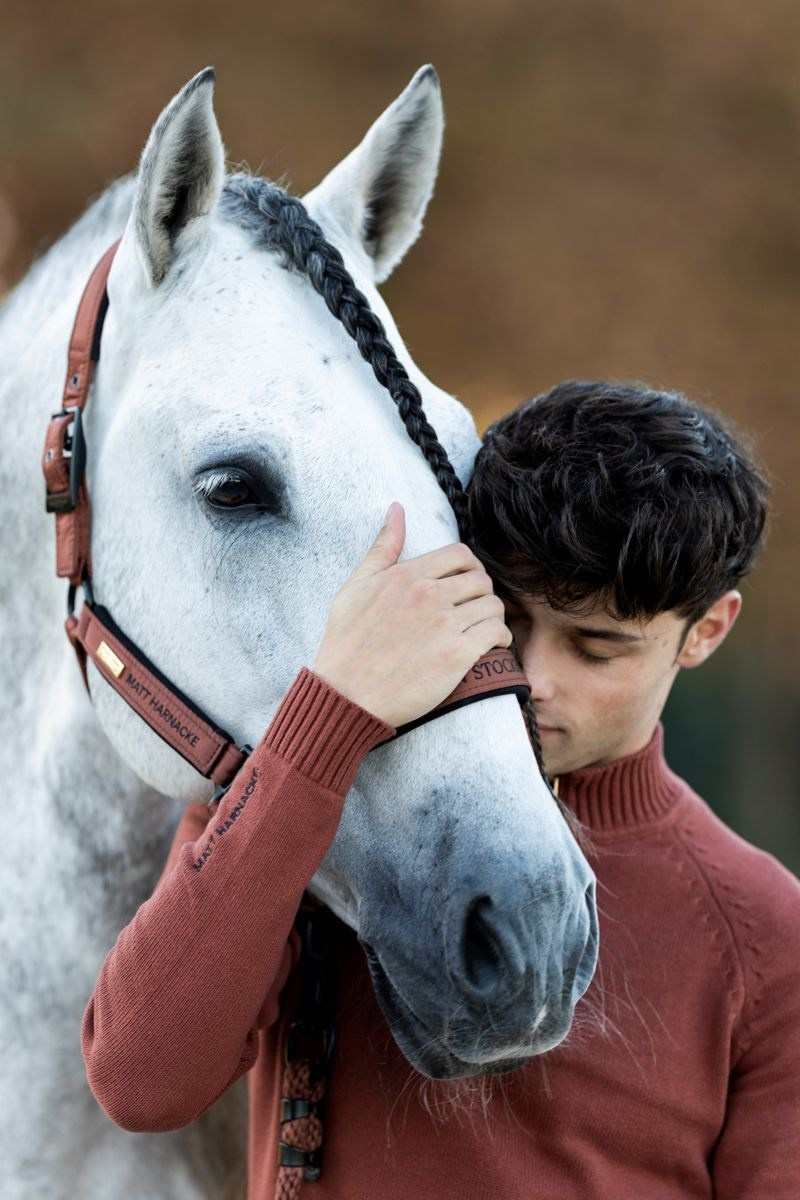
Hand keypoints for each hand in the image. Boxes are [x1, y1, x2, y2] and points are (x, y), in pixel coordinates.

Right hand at [313, 503, 511, 726]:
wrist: (347, 695)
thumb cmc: (347, 643)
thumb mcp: (356, 587)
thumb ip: (382, 548)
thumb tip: (396, 509)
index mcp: (407, 576)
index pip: (460, 554)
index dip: (470, 566)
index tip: (466, 582)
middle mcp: (428, 595)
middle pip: (481, 579)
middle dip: (481, 592)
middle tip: (473, 608)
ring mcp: (444, 625)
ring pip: (493, 605)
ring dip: (492, 616)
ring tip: (481, 628)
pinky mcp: (456, 655)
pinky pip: (496, 633)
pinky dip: (499, 638)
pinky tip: (489, 646)